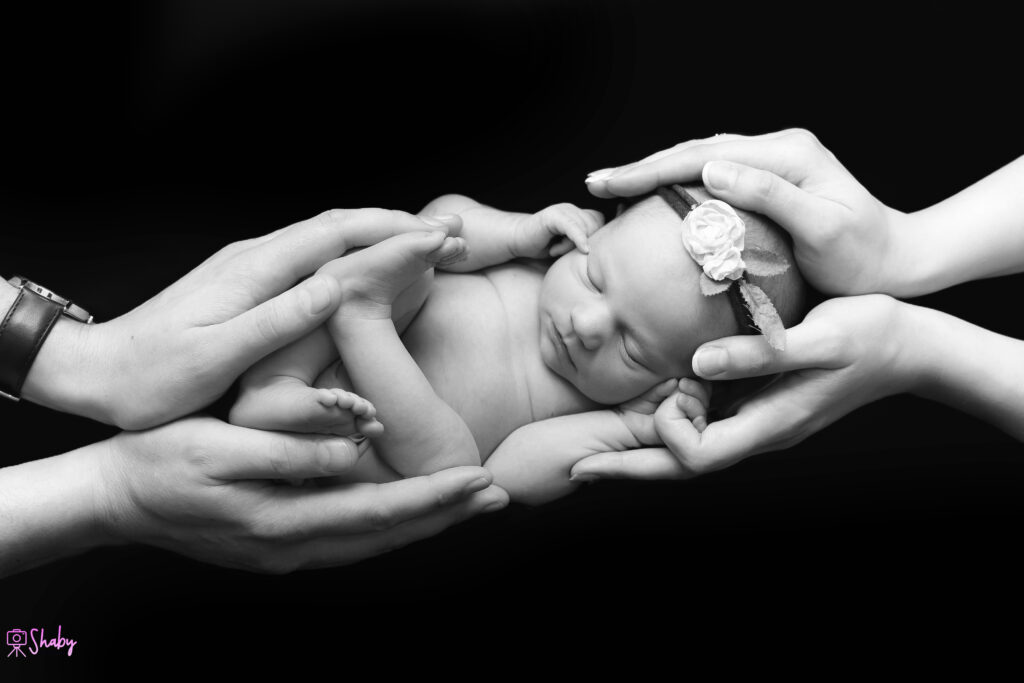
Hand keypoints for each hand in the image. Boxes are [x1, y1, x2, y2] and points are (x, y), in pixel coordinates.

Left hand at [26, 208, 460, 428]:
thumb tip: (336, 284)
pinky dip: (356, 254)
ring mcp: (252, 267)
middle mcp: (257, 257)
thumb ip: (276, 319)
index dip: (394, 233)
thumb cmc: (153, 376)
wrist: (97, 370)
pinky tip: (373, 268)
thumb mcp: (214, 355)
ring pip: (330, 237)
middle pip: (341, 225)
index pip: (338, 236)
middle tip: (452, 232)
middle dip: (399, 225)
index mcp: (255, 270)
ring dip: (380, 236)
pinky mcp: (249, 283)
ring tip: (427, 243)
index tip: (442, 235)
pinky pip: (316, 256)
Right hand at [95, 416, 506, 573]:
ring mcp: (288, 552)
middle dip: (445, 516)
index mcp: (283, 523)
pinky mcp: (280, 544)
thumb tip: (354, 454)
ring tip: (467, 502)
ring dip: (424, 523)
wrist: (114, 498)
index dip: (433, 499)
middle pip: (386, 536)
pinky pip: (350, 538)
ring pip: (373, 542)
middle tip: (496, 495)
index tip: (479, 482)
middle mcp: (294, 547)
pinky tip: (409, 511)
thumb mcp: (219, 448)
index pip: (379, 514)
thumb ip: (289, 453)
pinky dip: (390, 525)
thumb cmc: (160, 463)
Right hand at [511, 203, 603, 258]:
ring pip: (585, 228)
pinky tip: (582, 250)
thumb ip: (585, 245)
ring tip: (556, 251)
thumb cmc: (542, 247)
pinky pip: (573, 227)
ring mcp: (563, 210)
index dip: (597, 237)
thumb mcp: (569, 247)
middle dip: (586, 242)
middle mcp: (573, 209)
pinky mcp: (553, 215)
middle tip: (564, 252)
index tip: (585, 252)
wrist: (516, 240)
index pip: (601, 222)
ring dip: (574, 245)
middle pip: (596, 226)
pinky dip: (580, 239)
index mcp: (579, 215)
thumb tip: (603, 255)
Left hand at [570, 295, 917, 479]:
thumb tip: (696, 366)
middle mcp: (756, 433)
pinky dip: (672, 421)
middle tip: (575, 469)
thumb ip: (759, 354)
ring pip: (690, 449)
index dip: (667, 432)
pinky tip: (654, 402)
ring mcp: (756, 423)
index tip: (671, 389)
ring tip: (601, 438)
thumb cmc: (870, 337)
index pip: (695, 458)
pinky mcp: (757, 406)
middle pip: (680, 467)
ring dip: (647, 445)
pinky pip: (705, 425)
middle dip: (628, 468)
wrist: (908, 345)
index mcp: (767, 427)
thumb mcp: (818, 338)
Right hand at [585, 129, 910, 295]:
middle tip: (596, 183)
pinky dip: (678, 187)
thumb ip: (770, 195)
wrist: (898, 262)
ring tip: (614, 189)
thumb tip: (711, 169)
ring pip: (699, 161)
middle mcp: (776, 148)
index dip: (650, 170)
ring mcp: (772, 163)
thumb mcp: (822, 229)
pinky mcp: (770, 182)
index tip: (608, 183)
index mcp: (785, 153)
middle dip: (642, 168)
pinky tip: (656, 201)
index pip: (702, 156)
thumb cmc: (864, 256)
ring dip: (655, 175)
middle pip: (694, 151)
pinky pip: (712, 177)